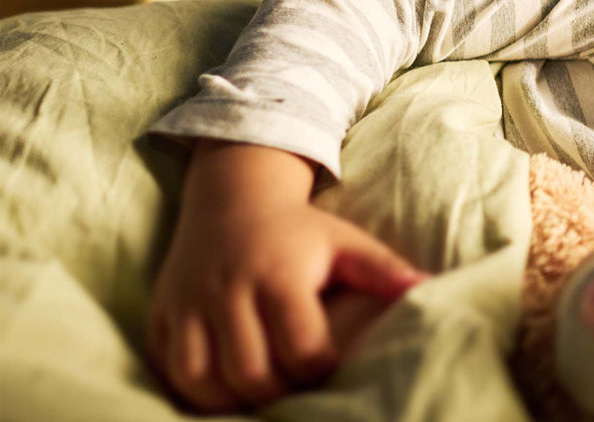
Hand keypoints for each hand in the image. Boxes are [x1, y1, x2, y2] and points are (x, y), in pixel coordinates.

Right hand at [147, 140, 427, 412]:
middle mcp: (229, 289)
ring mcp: (189, 302)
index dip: (321, 370)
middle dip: (279, 393)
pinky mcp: (162, 314)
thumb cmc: (300, 230)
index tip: (331, 367)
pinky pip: (171, 370)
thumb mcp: (345, 242)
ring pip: (203, 379)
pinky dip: (197, 390)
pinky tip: (225, 387)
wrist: (231, 196)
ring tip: (261, 391)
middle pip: (251, 372)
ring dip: (234, 398)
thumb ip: (385, 270)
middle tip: (296, 388)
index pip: (302, 348)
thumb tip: (431, 288)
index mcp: (279, 274)